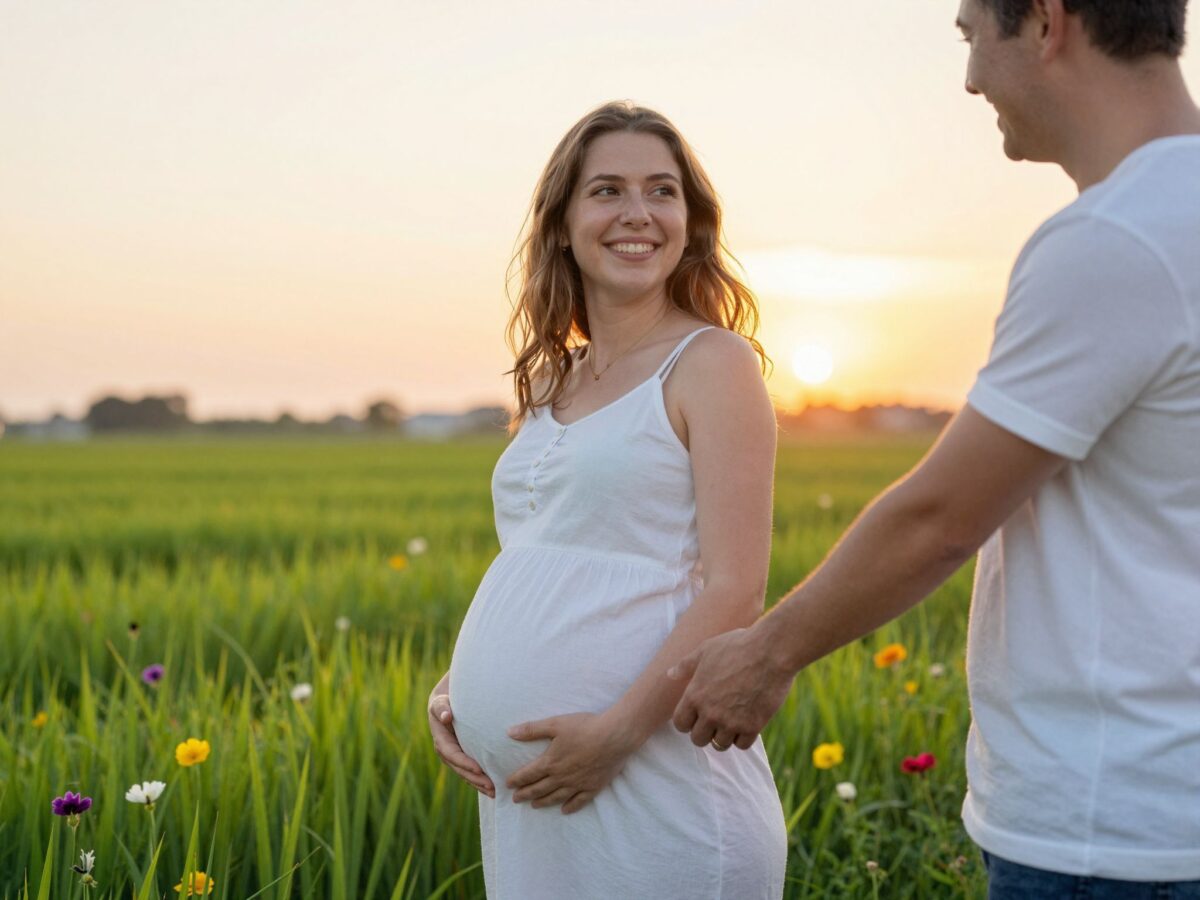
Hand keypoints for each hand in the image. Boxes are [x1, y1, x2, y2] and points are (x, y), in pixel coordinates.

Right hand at [428, 674, 493, 797]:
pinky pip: (470, 771)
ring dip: (479, 784)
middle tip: (491, 786)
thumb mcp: (440, 702)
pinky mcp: (463, 757)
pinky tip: (493, 788)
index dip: (464, 762)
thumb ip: (441, 708)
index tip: (478, 768)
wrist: (446, 703)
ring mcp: (454, 757)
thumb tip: (446, 716)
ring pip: (466, 774)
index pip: (452, 754)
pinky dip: (480, 780)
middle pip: (460, 769)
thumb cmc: (445, 701)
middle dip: (475, 778)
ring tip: (494, 792)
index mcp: (441, 740)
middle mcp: (446, 752)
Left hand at [506, 711, 635, 813]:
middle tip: (516, 799)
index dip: (517, 780)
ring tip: (534, 805)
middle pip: (539, 788)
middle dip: (526, 794)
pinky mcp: (593, 787)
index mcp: (550, 762)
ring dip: (543, 802)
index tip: (508, 785)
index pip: (528, 774)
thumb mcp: (555, 724)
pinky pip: (579, 801)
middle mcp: (561, 777)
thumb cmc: (585, 727)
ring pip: (556, 797)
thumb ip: (532, 729)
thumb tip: (510, 732)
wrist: (614, 737)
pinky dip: (570, 807)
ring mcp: (577, 784)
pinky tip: (564, 810)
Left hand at [668, 622, 793, 749]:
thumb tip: (670, 674)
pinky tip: (747, 722)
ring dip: (725, 735)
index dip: (687, 721)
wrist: (771, 652)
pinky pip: (742, 745)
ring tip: (732, 720)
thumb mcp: (706, 650)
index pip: (680, 724)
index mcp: (695, 695)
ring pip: (720, 745)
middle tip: (715, 719)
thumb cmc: (737, 646)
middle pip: (698, 739)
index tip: (696, 715)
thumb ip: (686, 665)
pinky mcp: (752, 727)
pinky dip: (743, 737)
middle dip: (705, 731)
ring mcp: (731, 722)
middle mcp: (710, 713)